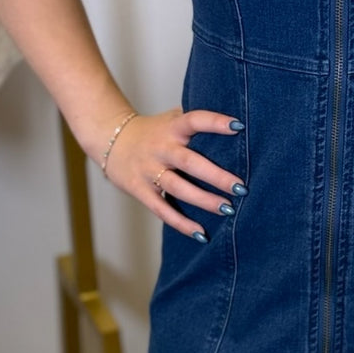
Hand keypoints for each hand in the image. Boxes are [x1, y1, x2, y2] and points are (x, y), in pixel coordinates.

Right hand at [102, 106, 244, 237]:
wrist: (112, 141)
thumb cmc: (154, 131)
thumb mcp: (172, 119)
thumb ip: (196, 121)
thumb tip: (237, 124)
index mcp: (172, 127)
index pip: (194, 120)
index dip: (215, 122)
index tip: (238, 127)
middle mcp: (161, 148)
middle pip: (189, 162)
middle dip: (216, 176)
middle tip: (240, 187)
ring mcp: (149, 170)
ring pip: (178, 187)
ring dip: (203, 200)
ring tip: (228, 209)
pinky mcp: (140, 190)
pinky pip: (162, 209)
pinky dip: (181, 223)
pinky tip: (201, 233)